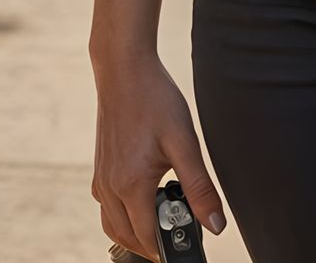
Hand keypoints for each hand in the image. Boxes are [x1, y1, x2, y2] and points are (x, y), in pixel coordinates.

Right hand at [91, 48, 226, 256]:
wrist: (124, 71)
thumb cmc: (155, 100)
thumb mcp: (184, 142)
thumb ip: (199, 187)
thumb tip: (215, 225)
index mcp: (131, 186)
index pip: (148, 238)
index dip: (169, 247)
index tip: (188, 246)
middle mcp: (110, 188)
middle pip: (127, 237)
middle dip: (152, 245)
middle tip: (178, 236)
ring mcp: (101, 179)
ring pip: (113, 226)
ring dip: (135, 234)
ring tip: (163, 225)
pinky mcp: (100, 168)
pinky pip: (106, 207)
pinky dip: (122, 216)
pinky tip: (143, 199)